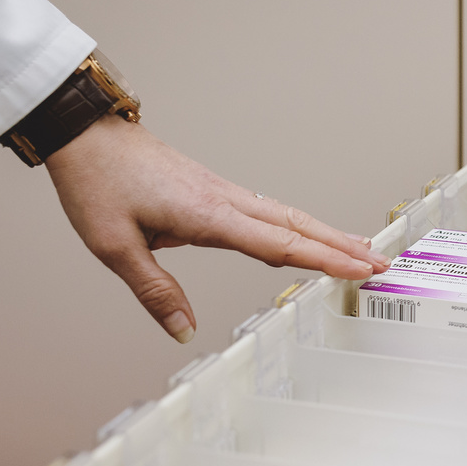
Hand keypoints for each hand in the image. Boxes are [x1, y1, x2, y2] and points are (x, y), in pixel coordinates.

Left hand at [45, 114, 389, 342]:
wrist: (84, 133)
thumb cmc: (97, 183)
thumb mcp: (114, 246)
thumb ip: (155, 291)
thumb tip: (184, 332)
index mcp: (208, 215)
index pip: (279, 244)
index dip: (325, 260)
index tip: (361, 271)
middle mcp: (225, 200)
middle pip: (298, 227)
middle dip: (343, 247)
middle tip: (382, 264)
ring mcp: (224, 192)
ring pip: (289, 216)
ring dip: (328, 234)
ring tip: (362, 250)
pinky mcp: (215, 191)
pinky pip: (271, 211)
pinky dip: (301, 225)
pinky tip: (308, 233)